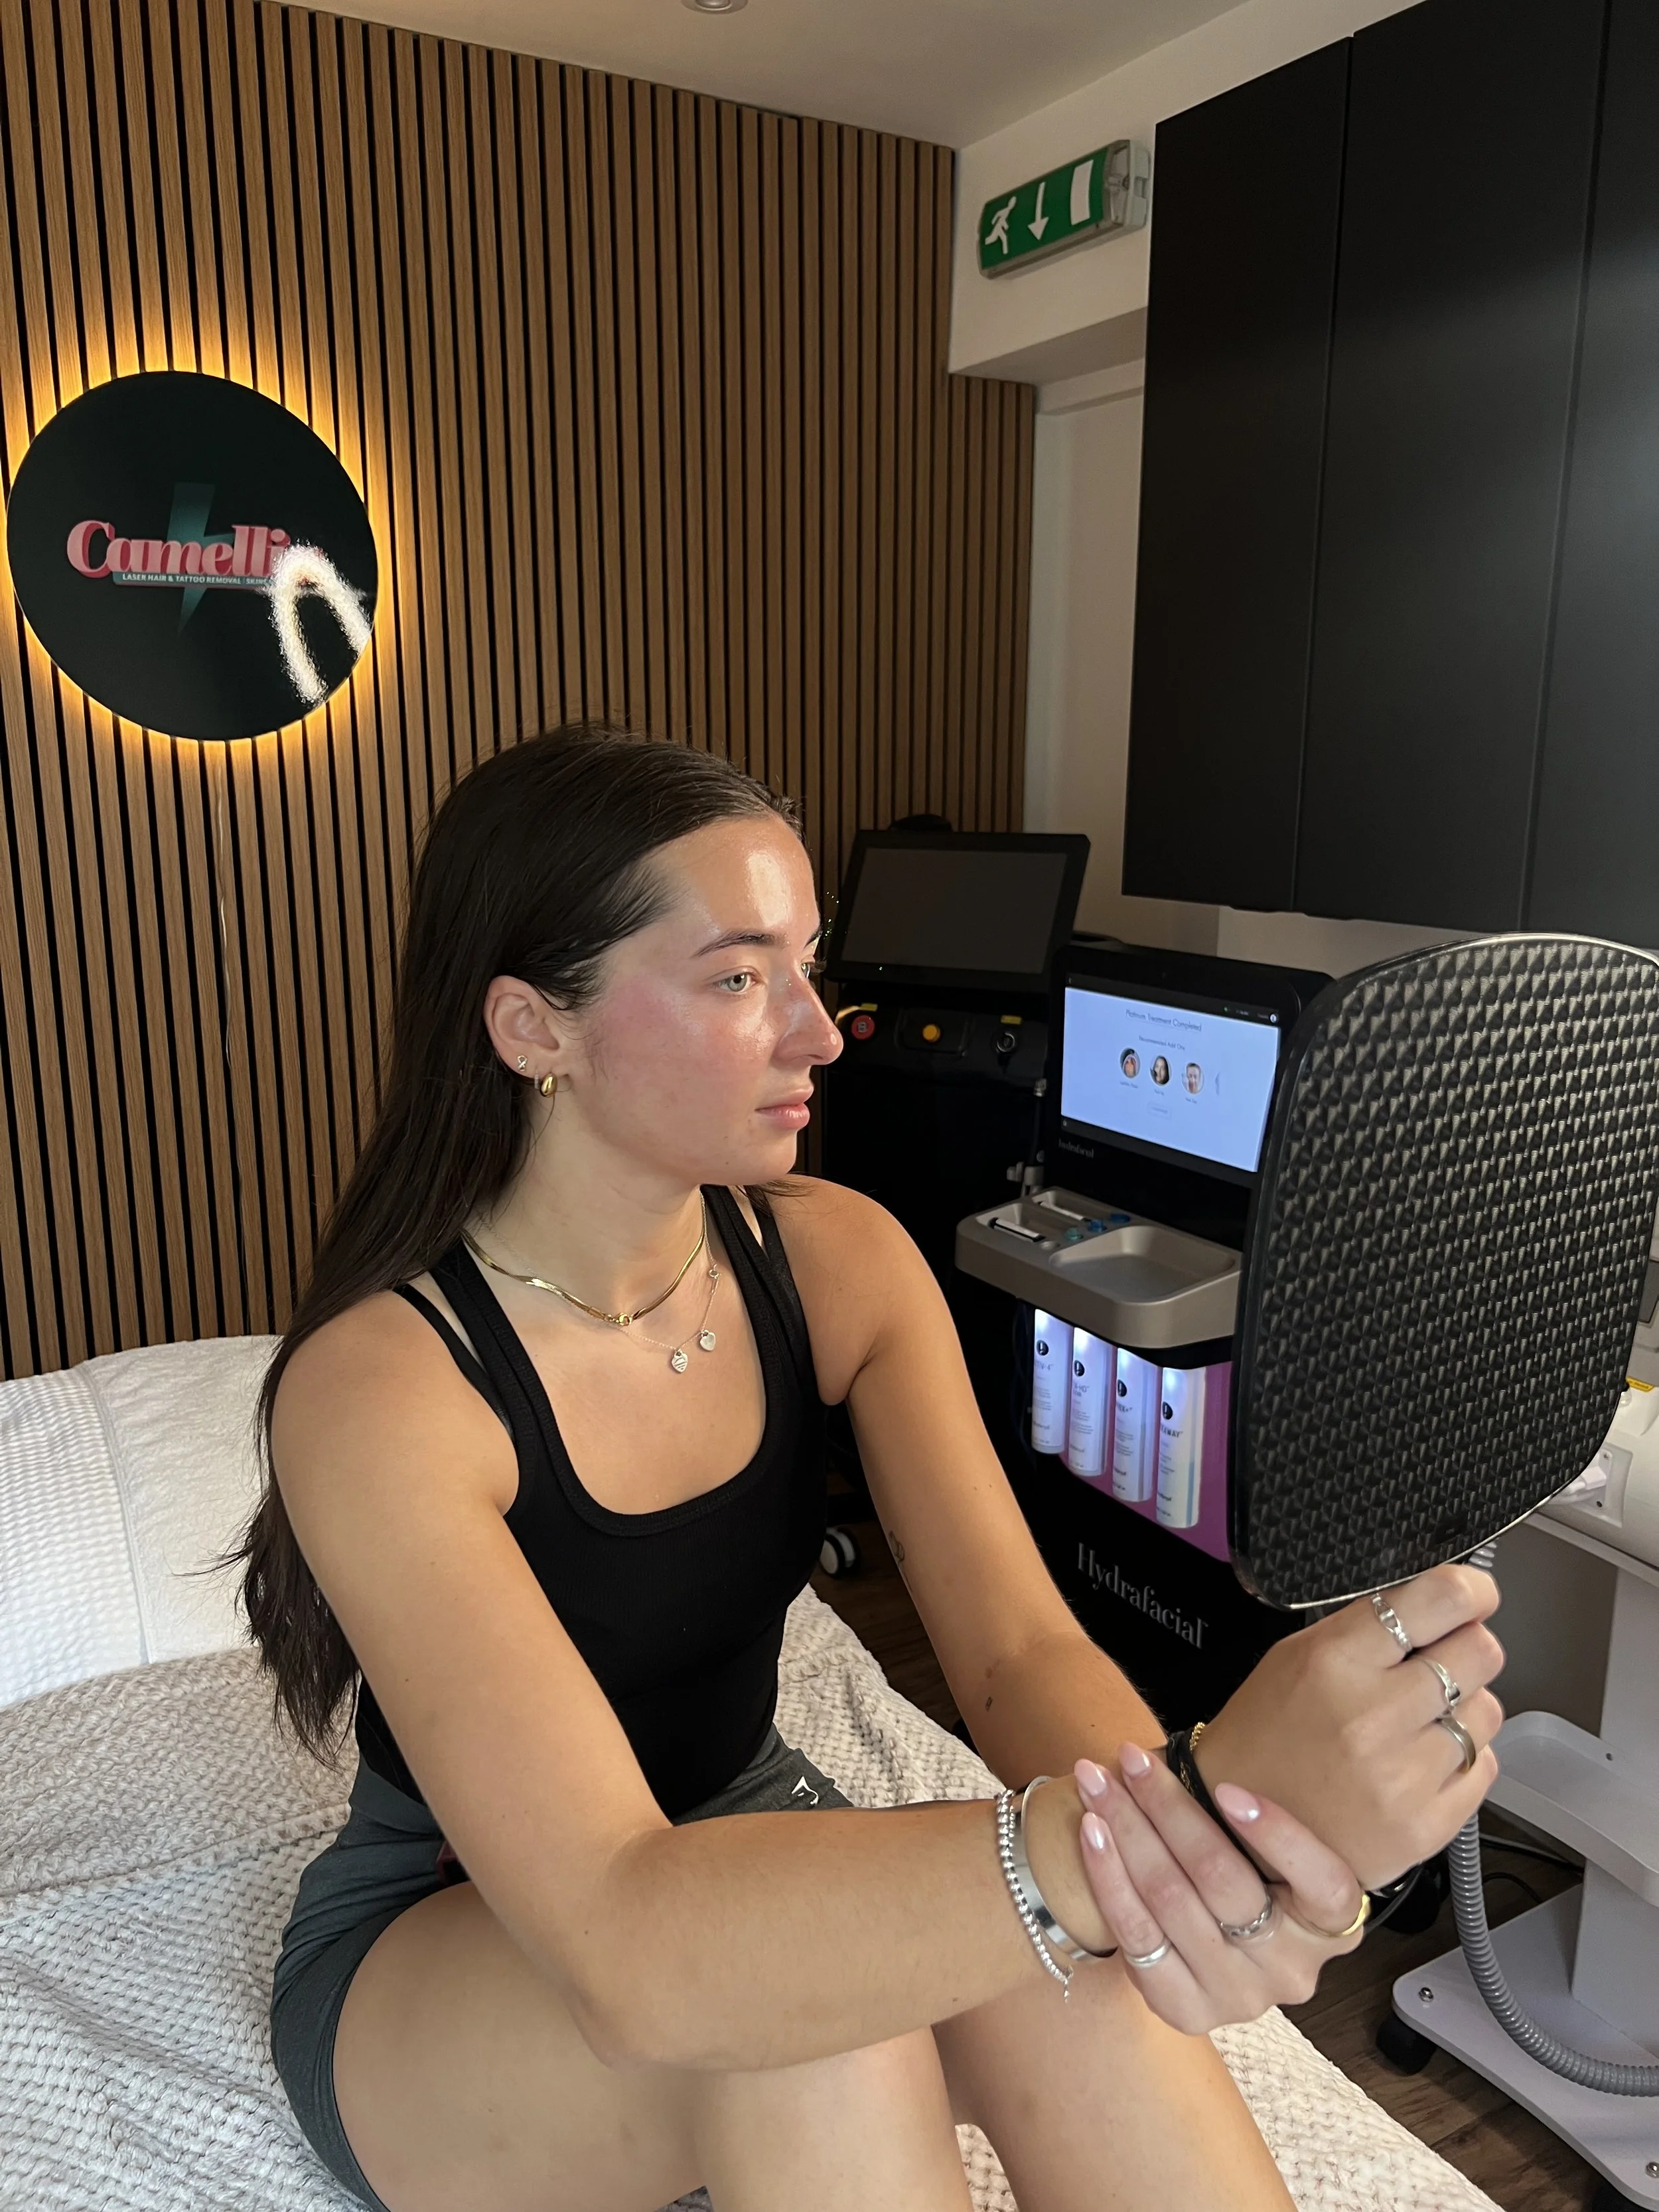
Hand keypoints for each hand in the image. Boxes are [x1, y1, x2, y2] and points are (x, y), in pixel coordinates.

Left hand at [1069, 1746, 1368, 2032]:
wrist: (1217, 1951)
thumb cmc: (1250, 1873)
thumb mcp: (1274, 1849)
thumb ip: (1256, 1813)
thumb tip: (1199, 1748)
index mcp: (1335, 1925)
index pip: (1323, 1882)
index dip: (1277, 1835)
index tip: (1225, 1787)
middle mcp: (1293, 1969)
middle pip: (1222, 1878)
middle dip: (1166, 1807)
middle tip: (1130, 1758)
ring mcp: (1240, 1996)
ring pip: (1171, 1901)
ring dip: (1126, 1830)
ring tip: (1097, 1782)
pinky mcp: (1187, 2011)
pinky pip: (1137, 1937)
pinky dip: (1108, 1876)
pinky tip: (1090, 1831)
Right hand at [1195, 1564, 1503, 1888]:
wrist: (1237, 1834)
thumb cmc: (1264, 1738)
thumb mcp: (1295, 1656)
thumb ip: (1368, 1629)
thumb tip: (1442, 1606)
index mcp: (1335, 1661)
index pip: (1440, 1600)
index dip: (1470, 1590)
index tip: (1474, 1595)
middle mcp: (1373, 1717)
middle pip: (1480, 1653)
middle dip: (1466, 1649)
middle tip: (1440, 1663)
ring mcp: (1403, 1777)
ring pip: (1487, 1712)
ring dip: (1462, 1709)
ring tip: (1416, 1723)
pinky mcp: (1426, 1828)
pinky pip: (1483, 1768)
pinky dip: (1461, 1760)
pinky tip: (1418, 1763)